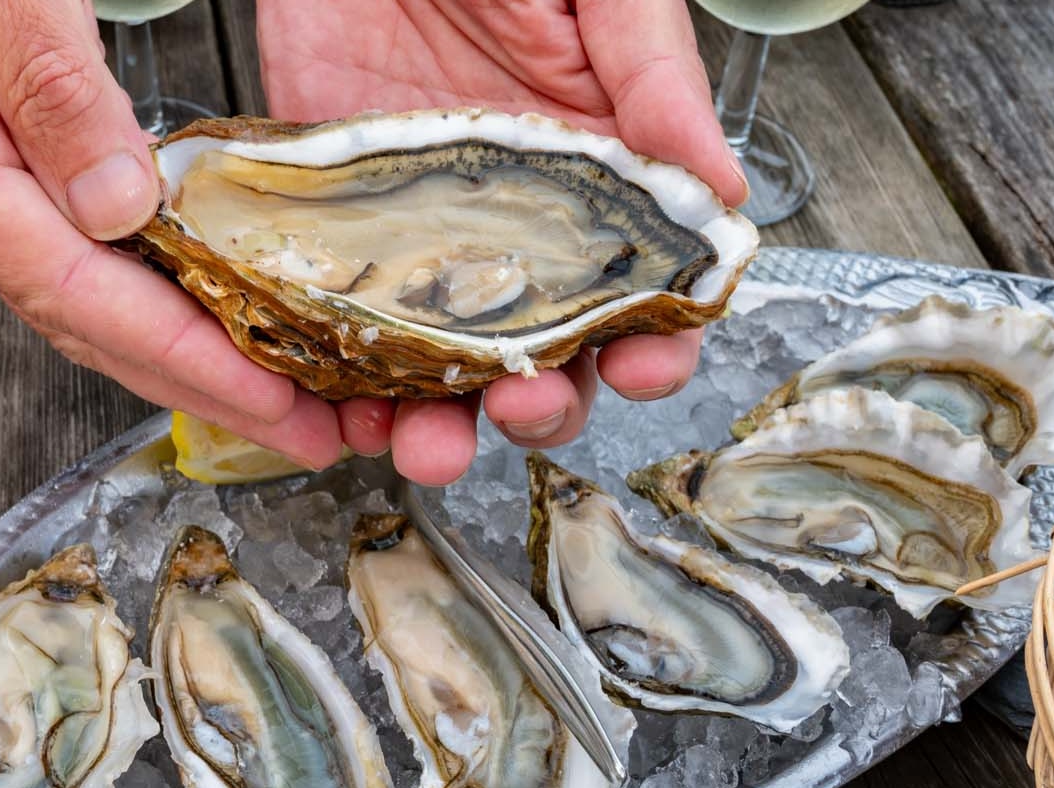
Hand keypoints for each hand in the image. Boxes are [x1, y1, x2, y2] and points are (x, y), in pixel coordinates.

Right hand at [0, 0, 344, 468]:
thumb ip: (47, 81)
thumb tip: (119, 209)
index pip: (69, 286)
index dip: (177, 353)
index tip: (266, 397)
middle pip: (75, 316)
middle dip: (195, 383)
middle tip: (302, 427)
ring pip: (75, 289)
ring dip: (176, 348)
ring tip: (271, 388)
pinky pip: (70, 239)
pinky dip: (144, 285)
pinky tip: (200, 303)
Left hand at [259, 0, 745, 483]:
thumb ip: (651, 77)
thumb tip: (720, 185)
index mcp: (599, 175)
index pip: (648, 290)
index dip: (656, 344)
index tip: (644, 366)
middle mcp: (518, 224)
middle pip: (549, 355)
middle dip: (544, 404)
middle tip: (525, 406)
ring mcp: (422, 234)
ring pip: (441, 367)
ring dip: (439, 424)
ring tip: (423, 444)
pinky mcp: (333, 224)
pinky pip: (340, 329)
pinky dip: (338, 386)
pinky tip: (337, 411)